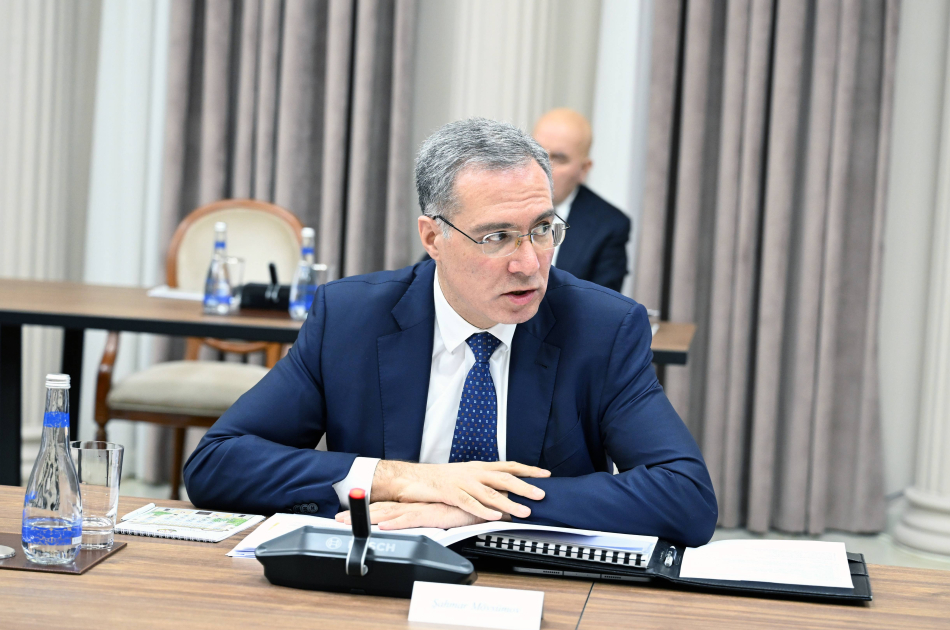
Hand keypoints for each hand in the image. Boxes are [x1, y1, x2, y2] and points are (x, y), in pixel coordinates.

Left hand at [336, 501, 488, 529]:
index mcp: (413, 506)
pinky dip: (396, 522)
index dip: (364, 511)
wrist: (481, 502)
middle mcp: (414, 506)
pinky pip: (411, 519)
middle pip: (381, 510)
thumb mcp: (438, 516)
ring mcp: (421, 509)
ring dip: (370, 518)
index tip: (345, 516)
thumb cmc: (462, 508)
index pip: (384, 509)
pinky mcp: (432, 515)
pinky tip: (384, 525)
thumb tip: (410, 525)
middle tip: (337, 519)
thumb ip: (424, 519)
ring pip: (390, 514)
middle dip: (358, 515)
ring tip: (351, 521)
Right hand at [371, 460, 549, 520]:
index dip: (527, 470)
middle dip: (524, 486)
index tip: (545, 474)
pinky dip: (484, 510)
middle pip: (504, 478)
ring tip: (525, 511)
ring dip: (510, 503)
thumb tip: (504, 494)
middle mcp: (473, 472)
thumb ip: (483, 483)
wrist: (411, 478)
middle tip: (541, 494)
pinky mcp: (451, 494)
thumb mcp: (464, 476)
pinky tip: (496, 516)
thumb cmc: (438, 479)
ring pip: (490, 492)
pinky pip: (470, 503)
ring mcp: (463, 482)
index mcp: (478, 467)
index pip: (508, 466)